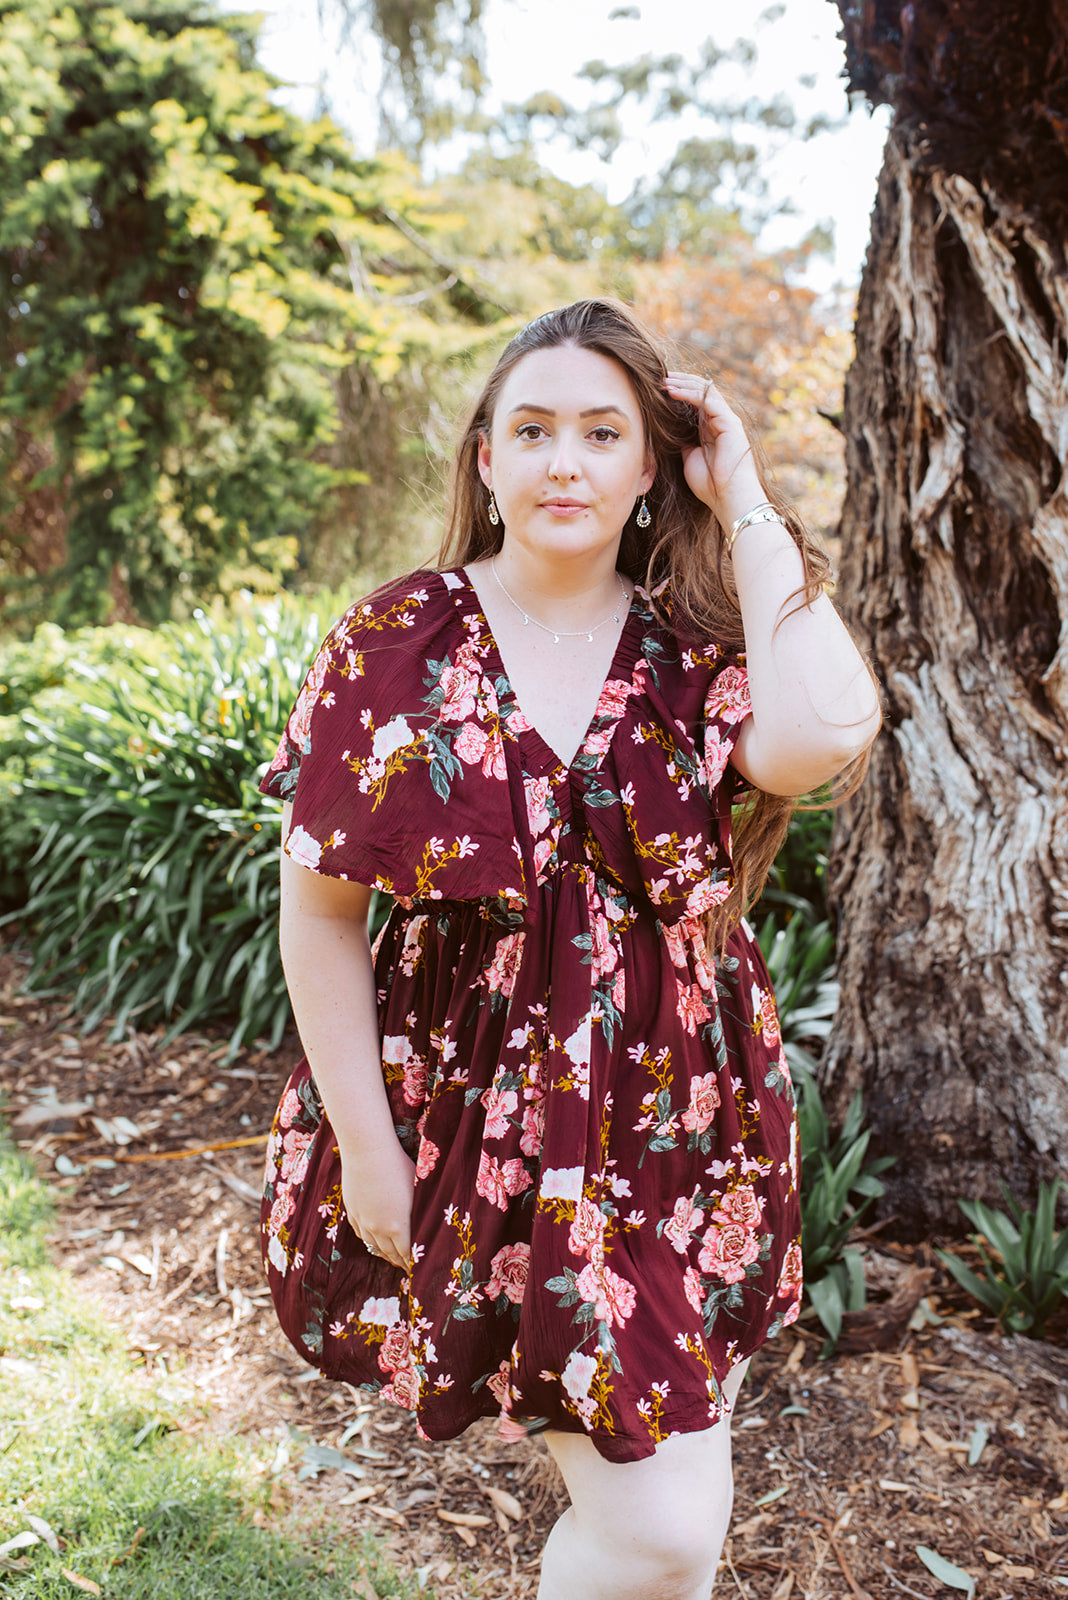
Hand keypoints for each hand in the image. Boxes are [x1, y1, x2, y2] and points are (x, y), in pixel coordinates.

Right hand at [339, 1135, 415, 1271]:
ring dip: (385, 1254)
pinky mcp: (352, 1211)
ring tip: (392, 1258)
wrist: (367, 1151)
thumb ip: (422, 1209)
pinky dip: (370, 1241)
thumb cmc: (398, 1165)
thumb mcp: (418, 1188)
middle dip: (400, 1262)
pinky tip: (374, 1241)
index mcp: (398, 1225)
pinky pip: (361, 1234)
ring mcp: (363, 1220)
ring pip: (374, 1246)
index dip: (414, 1263)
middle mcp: (378, 1228)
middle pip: (390, 1253)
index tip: (419, 1269)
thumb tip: (433, 1220)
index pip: (407, 1253)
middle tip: (408, 1267)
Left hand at [664, 372, 764, 525]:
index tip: (659, 389)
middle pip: (701, 393)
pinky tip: (673, 391)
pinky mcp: (730, 422)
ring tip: (664, 381)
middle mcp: (721, 421)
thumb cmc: (710, 485)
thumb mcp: (689, 458)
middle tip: (660, 378)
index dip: (679, 393)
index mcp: (712, 429)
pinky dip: (689, 394)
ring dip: (683, 385)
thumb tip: (670, 432)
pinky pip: (708, 401)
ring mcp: (727, 420)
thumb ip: (683, 442)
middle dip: (681, 383)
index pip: (696, 403)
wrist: (728, 498)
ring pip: (705, 392)